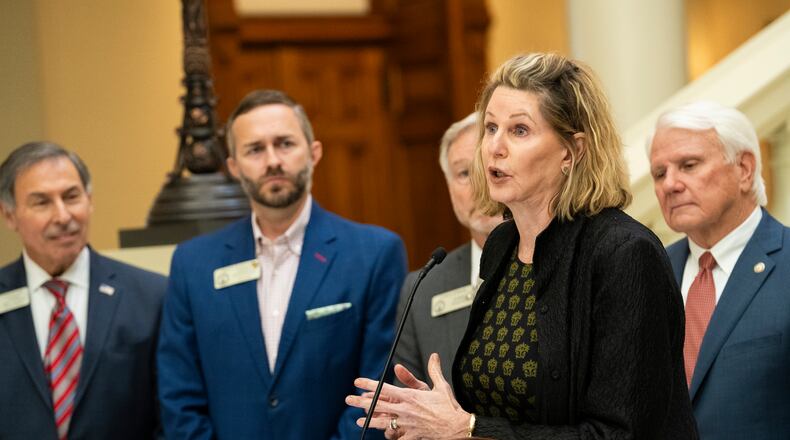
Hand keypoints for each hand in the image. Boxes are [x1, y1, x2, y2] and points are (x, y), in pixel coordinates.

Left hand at [346, 353, 470, 439]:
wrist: (458, 427)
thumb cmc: (449, 406)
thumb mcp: (441, 386)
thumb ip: (434, 370)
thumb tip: (434, 355)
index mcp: (410, 396)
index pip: (384, 388)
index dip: (369, 384)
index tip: (357, 382)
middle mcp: (405, 410)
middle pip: (377, 405)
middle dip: (361, 402)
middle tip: (348, 399)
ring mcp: (407, 424)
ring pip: (382, 422)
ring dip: (369, 421)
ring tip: (358, 421)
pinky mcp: (411, 435)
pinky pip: (397, 436)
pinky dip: (391, 435)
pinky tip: (384, 435)